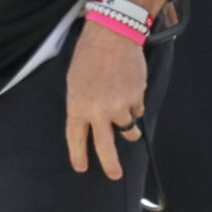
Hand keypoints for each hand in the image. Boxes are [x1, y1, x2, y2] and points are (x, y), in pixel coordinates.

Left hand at [65, 20, 145, 179]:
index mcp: (77, 106)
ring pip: (127, 129)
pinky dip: (135, 105)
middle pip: (104, 147)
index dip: (78, 155)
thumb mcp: (75, 82)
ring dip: (129, 129)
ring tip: (128, 122)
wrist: (112, 35)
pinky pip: (137, 111)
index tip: (81, 168)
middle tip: (115, 175)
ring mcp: (118, 106)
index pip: (75, 138)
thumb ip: (81, 105)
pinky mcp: (135, 99)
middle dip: (110, 164)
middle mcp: (97, 111)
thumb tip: (89, 124)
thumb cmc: (89, 55)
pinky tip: (130, 89)